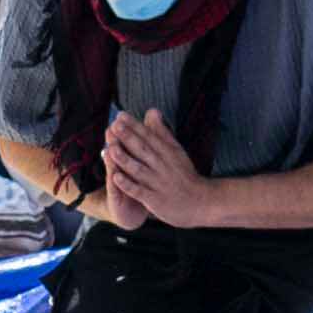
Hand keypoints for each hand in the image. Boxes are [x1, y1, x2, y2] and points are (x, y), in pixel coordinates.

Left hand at [100, 109, 210, 230]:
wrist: (201, 202)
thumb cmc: (184, 174)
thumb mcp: (176, 150)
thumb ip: (161, 131)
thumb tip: (152, 110)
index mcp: (168, 153)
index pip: (149, 137)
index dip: (135, 126)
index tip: (121, 116)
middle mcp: (163, 166)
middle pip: (144, 150)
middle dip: (129, 138)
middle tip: (115, 126)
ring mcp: (158, 183)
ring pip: (139, 169)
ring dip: (125, 159)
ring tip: (111, 148)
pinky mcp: (155, 200)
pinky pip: (139, 191)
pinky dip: (128, 185)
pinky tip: (115, 177)